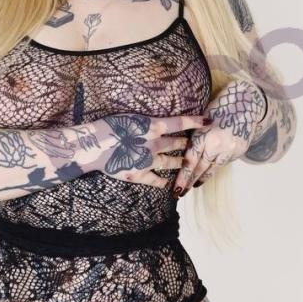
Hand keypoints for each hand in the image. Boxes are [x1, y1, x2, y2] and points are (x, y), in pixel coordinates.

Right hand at [92, 112, 214, 188]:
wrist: (93, 146)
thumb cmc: (108, 127)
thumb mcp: (130, 118)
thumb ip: (146, 123)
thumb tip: (156, 123)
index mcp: (152, 127)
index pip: (180, 123)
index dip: (195, 122)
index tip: (209, 122)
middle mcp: (154, 144)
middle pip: (176, 144)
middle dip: (185, 145)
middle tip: (192, 145)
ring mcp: (148, 161)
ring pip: (170, 162)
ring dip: (179, 162)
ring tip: (184, 163)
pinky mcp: (139, 175)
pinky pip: (156, 180)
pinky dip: (162, 181)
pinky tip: (167, 183)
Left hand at [171, 79, 266, 196]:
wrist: (246, 101)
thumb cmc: (219, 107)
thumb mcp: (201, 120)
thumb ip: (196, 138)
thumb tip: (186, 155)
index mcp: (204, 136)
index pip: (191, 161)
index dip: (183, 177)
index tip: (176, 188)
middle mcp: (217, 145)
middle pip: (201, 168)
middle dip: (190, 182)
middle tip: (181, 193)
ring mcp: (230, 149)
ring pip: (213, 168)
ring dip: (203, 178)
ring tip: (195, 186)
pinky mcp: (239, 150)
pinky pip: (224, 162)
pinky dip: (216, 166)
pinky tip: (209, 170)